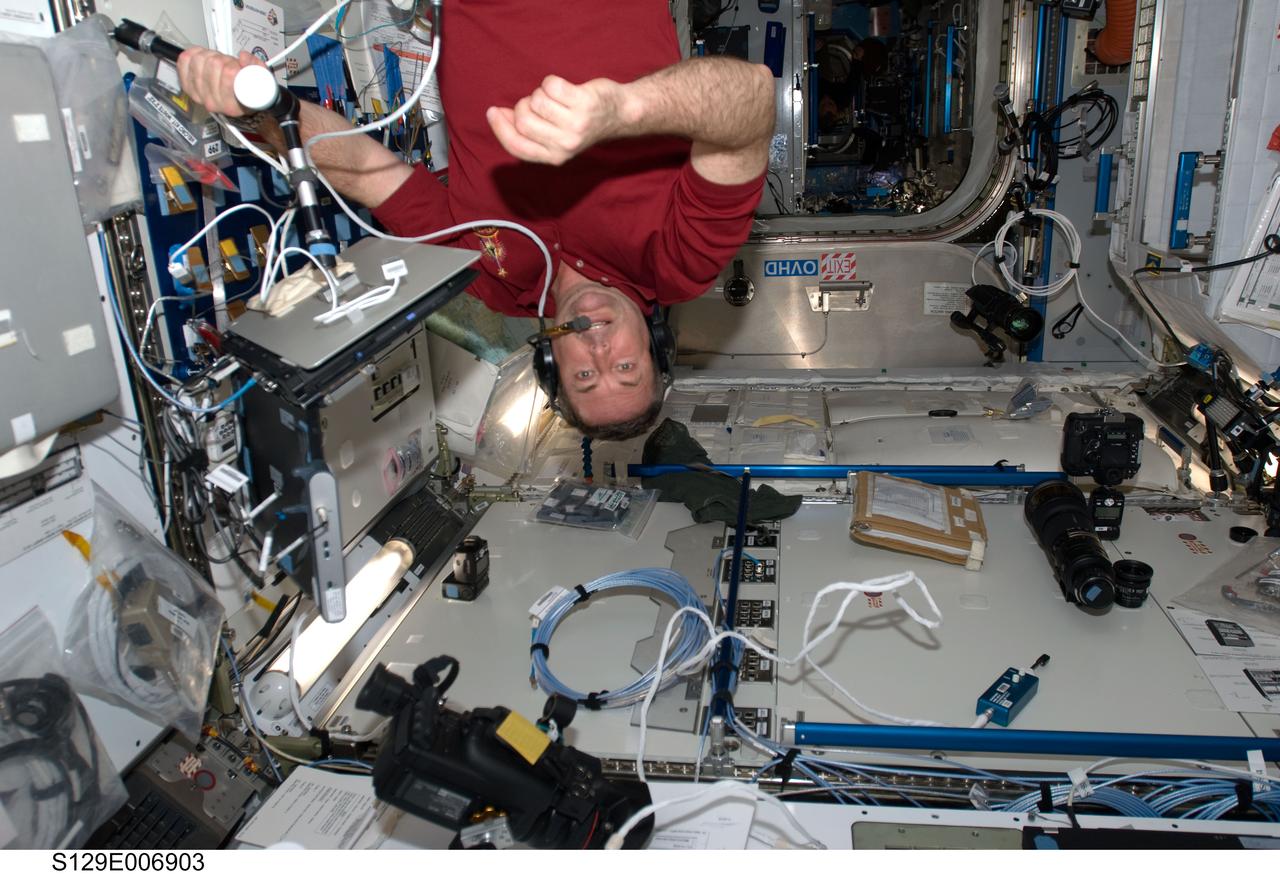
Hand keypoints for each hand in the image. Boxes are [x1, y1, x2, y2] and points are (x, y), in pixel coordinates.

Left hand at [176, 48, 265, 116]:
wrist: (234, 102)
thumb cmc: (247, 94)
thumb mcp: (262, 82)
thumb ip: (257, 67)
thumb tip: (243, 57)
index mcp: (232, 105)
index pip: (228, 74)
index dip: (234, 65)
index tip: (239, 66)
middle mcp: (212, 102)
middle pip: (213, 64)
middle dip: (224, 59)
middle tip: (229, 64)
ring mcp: (197, 94)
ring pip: (199, 60)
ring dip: (210, 56)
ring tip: (218, 62)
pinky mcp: (186, 85)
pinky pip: (184, 60)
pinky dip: (194, 54)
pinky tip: (203, 58)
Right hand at [486, 75, 628, 164]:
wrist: (619, 114)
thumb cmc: (581, 122)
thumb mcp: (556, 138)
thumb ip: (529, 132)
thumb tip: (496, 115)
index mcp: (555, 157)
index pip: (517, 146)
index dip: (500, 128)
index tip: (492, 111)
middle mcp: (565, 145)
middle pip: (523, 121)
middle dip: (523, 105)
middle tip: (539, 103)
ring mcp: (576, 125)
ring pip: (536, 101)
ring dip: (540, 93)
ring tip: (555, 98)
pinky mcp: (584, 103)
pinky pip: (551, 85)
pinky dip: (553, 82)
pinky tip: (564, 89)